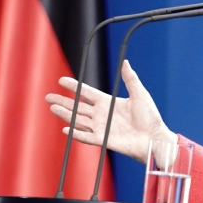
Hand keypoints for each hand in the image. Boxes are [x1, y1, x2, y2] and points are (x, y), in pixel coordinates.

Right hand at [45, 60, 175, 162]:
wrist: (154, 138)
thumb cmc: (150, 118)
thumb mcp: (140, 94)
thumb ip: (130, 79)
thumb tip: (125, 62)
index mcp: (109, 103)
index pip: (87, 93)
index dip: (74, 87)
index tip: (61, 81)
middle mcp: (102, 115)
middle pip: (77, 107)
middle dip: (63, 101)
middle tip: (48, 96)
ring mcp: (101, 128)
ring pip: (78, 120)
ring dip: (65, 114)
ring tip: (52, 108)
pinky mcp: (104, 140)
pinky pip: (86, 136)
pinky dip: (76, 133)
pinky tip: (66, 129)